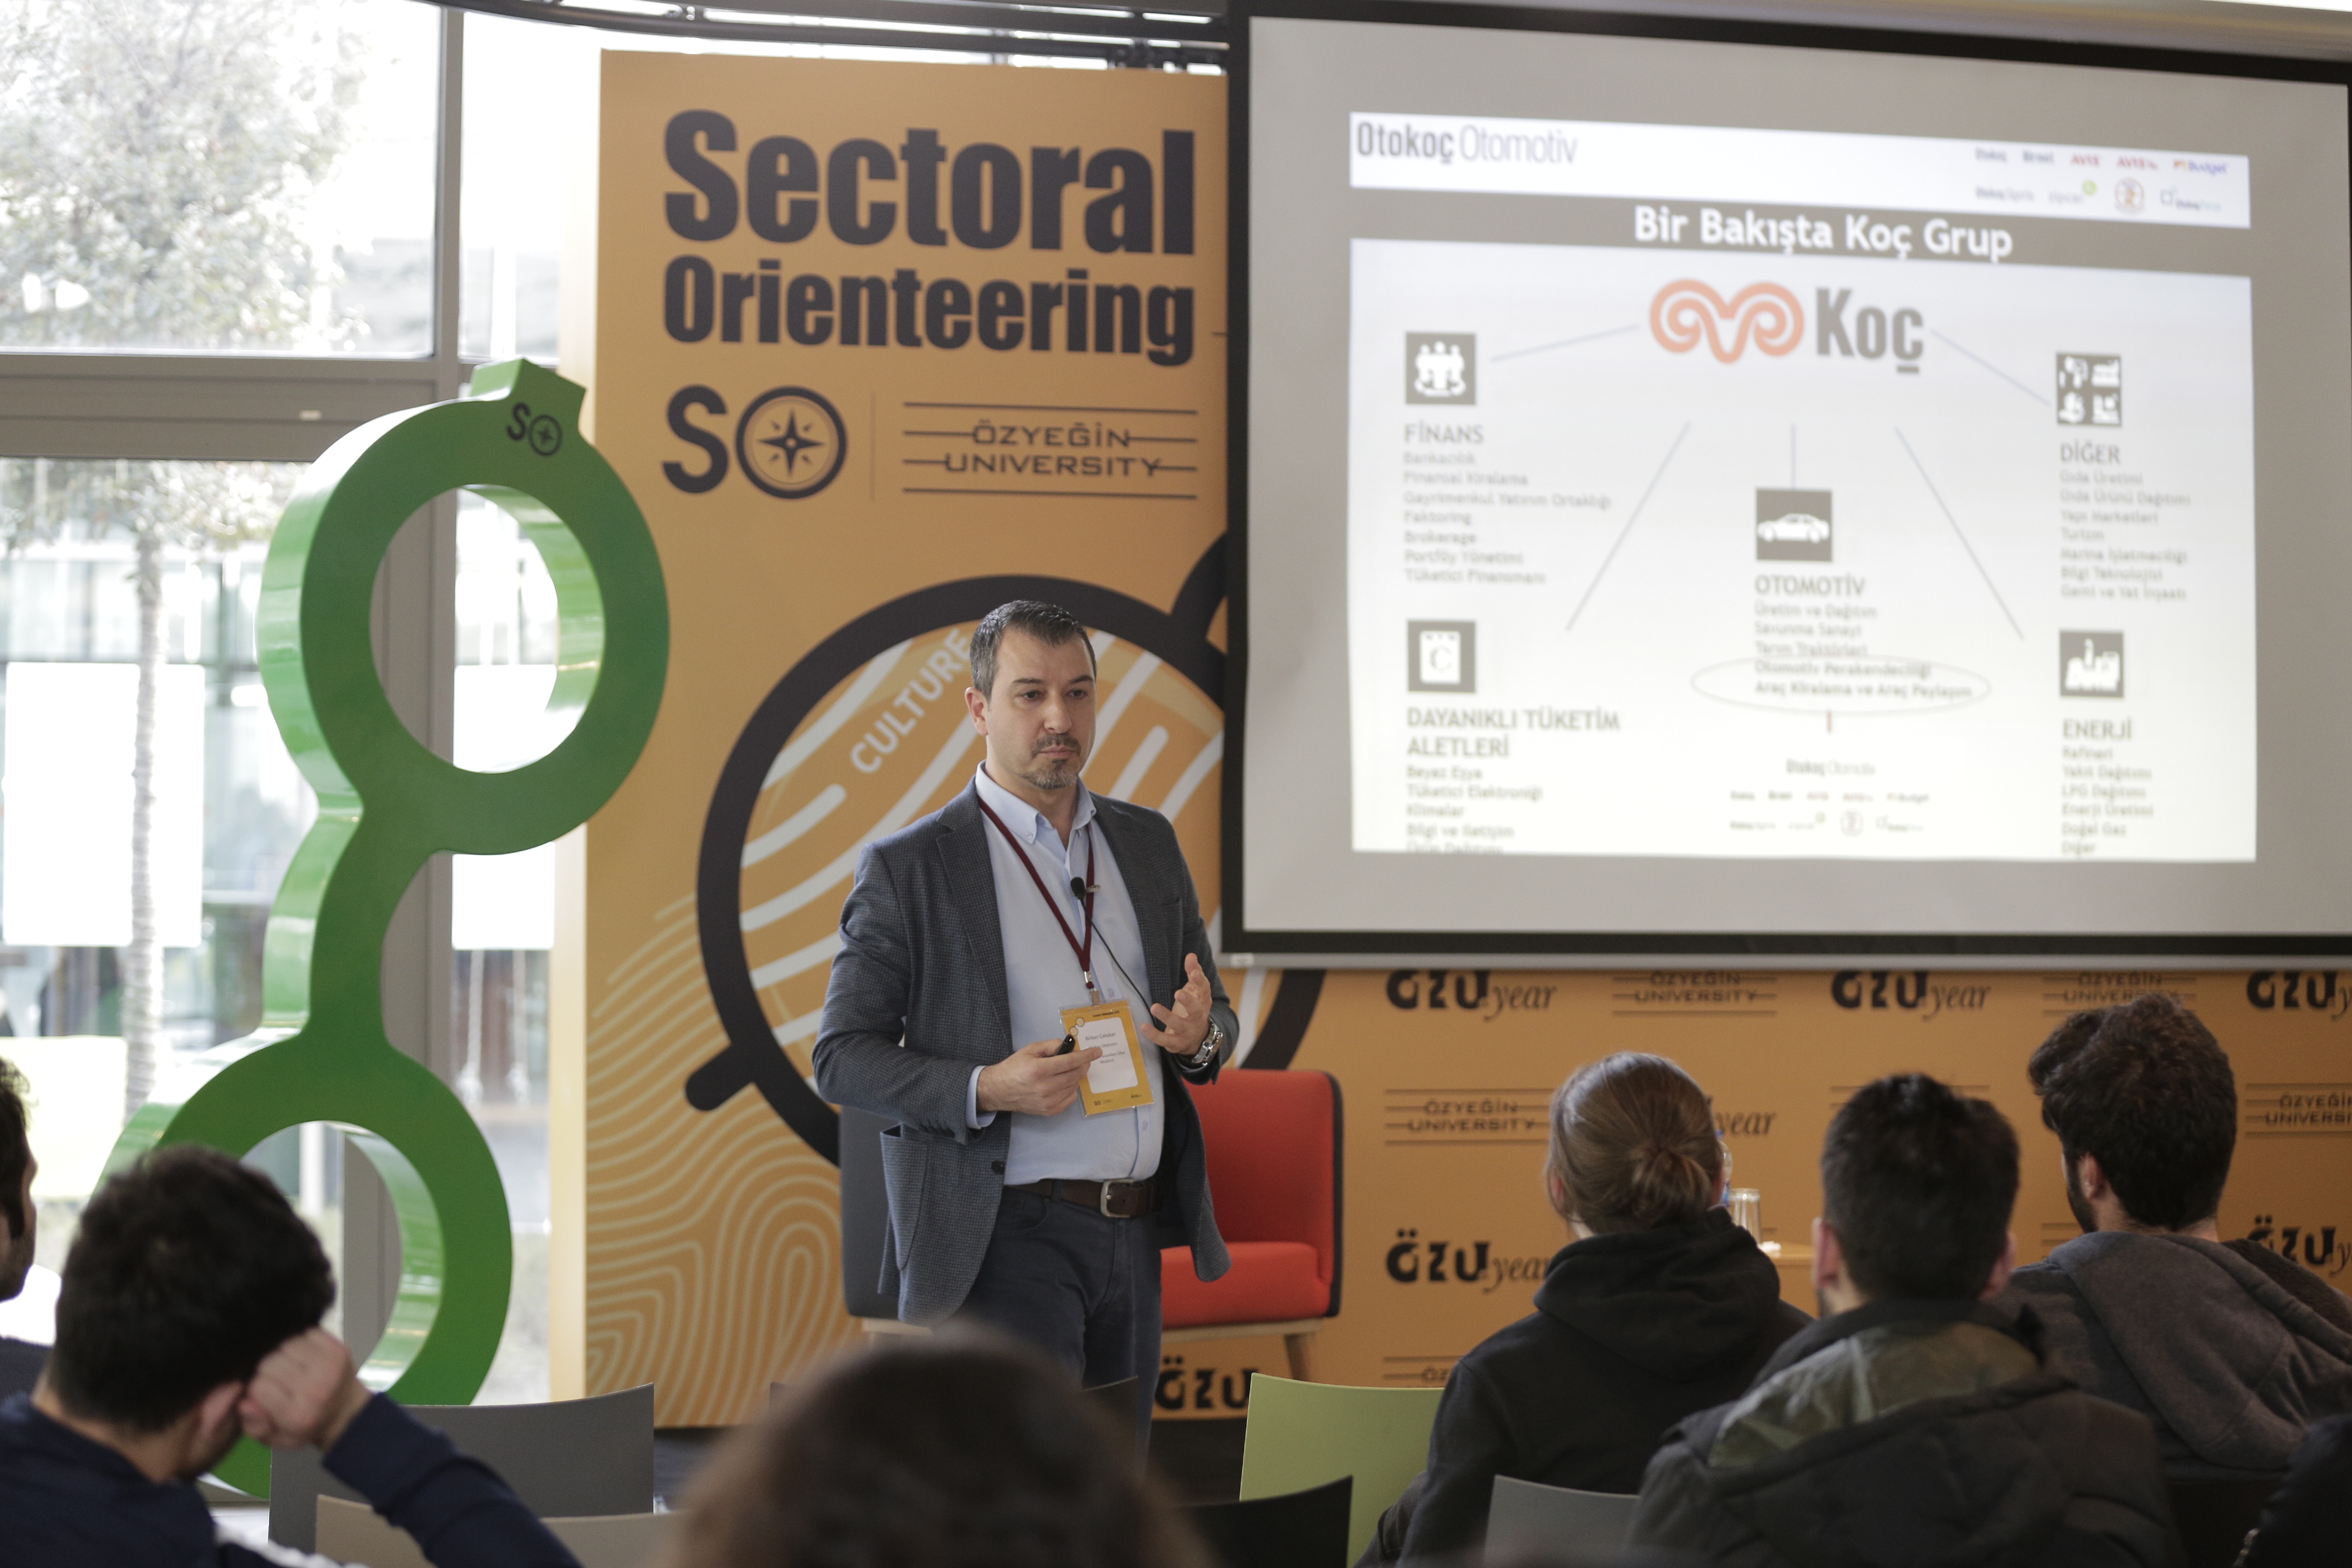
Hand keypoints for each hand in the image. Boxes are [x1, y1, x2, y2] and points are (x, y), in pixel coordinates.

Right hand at [237, 1327, 371, 1452]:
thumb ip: (254, 1425)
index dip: (254, 1388)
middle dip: (265, 1369)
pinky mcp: (338, 1347)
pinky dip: (297, 1341)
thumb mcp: (276, 1438)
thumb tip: (243, 1402)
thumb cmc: (306, 1426)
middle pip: (269, 1361)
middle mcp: (315, 1388)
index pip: (258, 1386)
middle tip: (275, 1379)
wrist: (347, 1412)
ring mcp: (329, 1365)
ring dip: (281, 1352)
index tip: (261, 1392)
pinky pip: (304, 1332)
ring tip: (287, 1366)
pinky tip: (300, 1355)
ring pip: (285, 1343)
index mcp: (297, 1414)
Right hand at [977, 1037, 1102, 1115]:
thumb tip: (1070, 1046)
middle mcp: (1045, 1087)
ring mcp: (1048, 1101)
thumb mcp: (1030, 1049)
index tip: (1097, 1051)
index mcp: (1039, 1070)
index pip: (1071, 1062)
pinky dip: (1071, 1088)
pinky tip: (1063, 1083)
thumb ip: (1051, 1045)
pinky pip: (1070, 1098)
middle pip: (1075, 1074)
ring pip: (1074, 1086)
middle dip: (1083, 1064)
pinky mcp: (1049, 1111)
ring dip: (1076, 1076)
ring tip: (1067, 1070)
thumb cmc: (1015, 1067)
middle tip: (1083, 1059)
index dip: (1087, 1055)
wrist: (999, 1090)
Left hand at [1141, 953, 1212, 1057]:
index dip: (1200, 981)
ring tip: (1154, 1007)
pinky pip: (1165, 1039)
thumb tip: (1191, 955)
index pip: (1204, 990)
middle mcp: (1197, 1017)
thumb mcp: (1195, 990)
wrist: (1198, 1039)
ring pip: (1179, 1025)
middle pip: (1196, 1009)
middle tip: (1178, 993)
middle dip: (1188, 1001)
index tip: (1194, 972)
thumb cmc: (1195, 1008)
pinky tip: (1144, 1027)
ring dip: (1167, 1016)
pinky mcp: (1176, 1042)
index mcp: (1203, 1001)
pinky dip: (1154, 1034)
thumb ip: (1193, 972)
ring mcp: (1187, 1031)